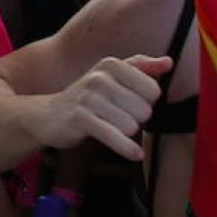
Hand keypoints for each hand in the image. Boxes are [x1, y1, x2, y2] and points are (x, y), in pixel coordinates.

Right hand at [23, 55, 170, 160]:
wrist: (47, 115)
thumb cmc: (87, 97)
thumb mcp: (111, 77)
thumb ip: (141, 67)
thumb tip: (168, 62)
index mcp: (112, 65)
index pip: (153, 90)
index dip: (145, 103)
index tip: (130, 104)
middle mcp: (100, 77)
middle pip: (145, 110)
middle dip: (136, 120)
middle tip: (118, 118)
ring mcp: (88, 98)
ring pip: (132, 126)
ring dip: (126, 134)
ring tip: (112, 128)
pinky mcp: (80, 119)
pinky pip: (114, 136)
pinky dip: (127, 149)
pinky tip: (135, 154)